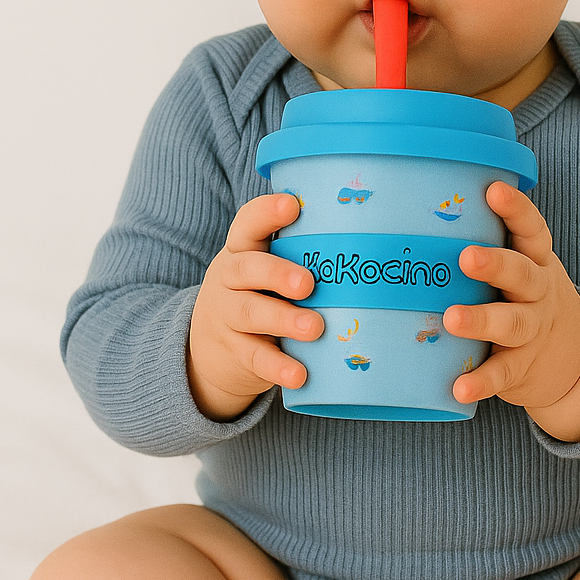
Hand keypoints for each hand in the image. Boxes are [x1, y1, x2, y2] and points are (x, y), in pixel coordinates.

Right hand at [187, 193, 323, 420]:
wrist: (210, 348)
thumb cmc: (258, 295)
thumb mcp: (266, 271)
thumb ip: (300, 256)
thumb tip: (369, 248)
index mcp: (242, 251)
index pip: (247, 224)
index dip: (266, 213)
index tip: (292, 205)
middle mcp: (228, 278)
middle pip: (246, 269)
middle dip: (277, 273)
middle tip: (308, 283)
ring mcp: (226, 316)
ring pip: (249, 313)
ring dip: (284, 320)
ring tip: (315, 328)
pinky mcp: (233, 352)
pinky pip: (255, 358)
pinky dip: (278, 367)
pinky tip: (299, 374)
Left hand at [443, 181, 579, 441]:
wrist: (571, 357)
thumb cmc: (522, 297)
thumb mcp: (518, 266)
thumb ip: (481, 242)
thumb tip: (411, 205)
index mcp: (535, 261)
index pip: (532, 230)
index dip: (516, 210)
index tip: (494, 190)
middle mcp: (538, 292)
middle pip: (523, 275)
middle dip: (496, 265)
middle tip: (466, 257)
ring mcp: (532, 331)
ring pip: (512, 323)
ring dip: (483, 321)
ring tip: (452, 319)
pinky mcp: (522, 367)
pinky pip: (502, 373)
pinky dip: (482, 381)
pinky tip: (460, 387)